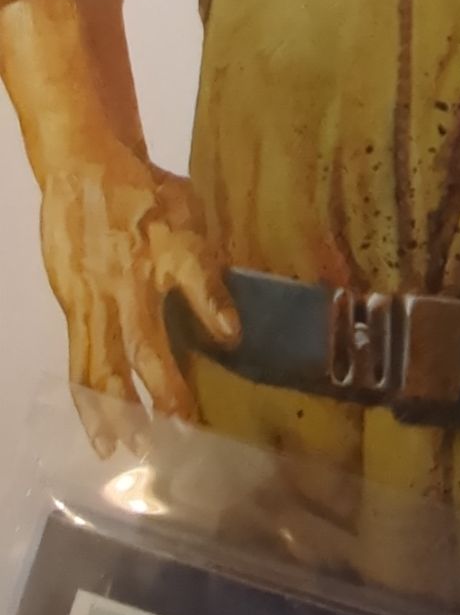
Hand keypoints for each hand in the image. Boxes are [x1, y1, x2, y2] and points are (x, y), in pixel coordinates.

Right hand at [39, 142, 238, 456]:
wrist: (83, 166)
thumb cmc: (144, 189)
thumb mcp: (189, 209)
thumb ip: (207, 265)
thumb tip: (232, 324)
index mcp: (165, 247)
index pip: (194, 275)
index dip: (211, 305)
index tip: (231, 336)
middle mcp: (128, 278)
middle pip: (144, 342)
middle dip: (160, 390)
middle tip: (178, 432)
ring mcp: (95, 295)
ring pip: (104, 363)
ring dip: (117, 410)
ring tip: (130, 448)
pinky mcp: (72, 305)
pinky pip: (81, 359)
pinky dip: (89, 398)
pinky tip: (100, 431)